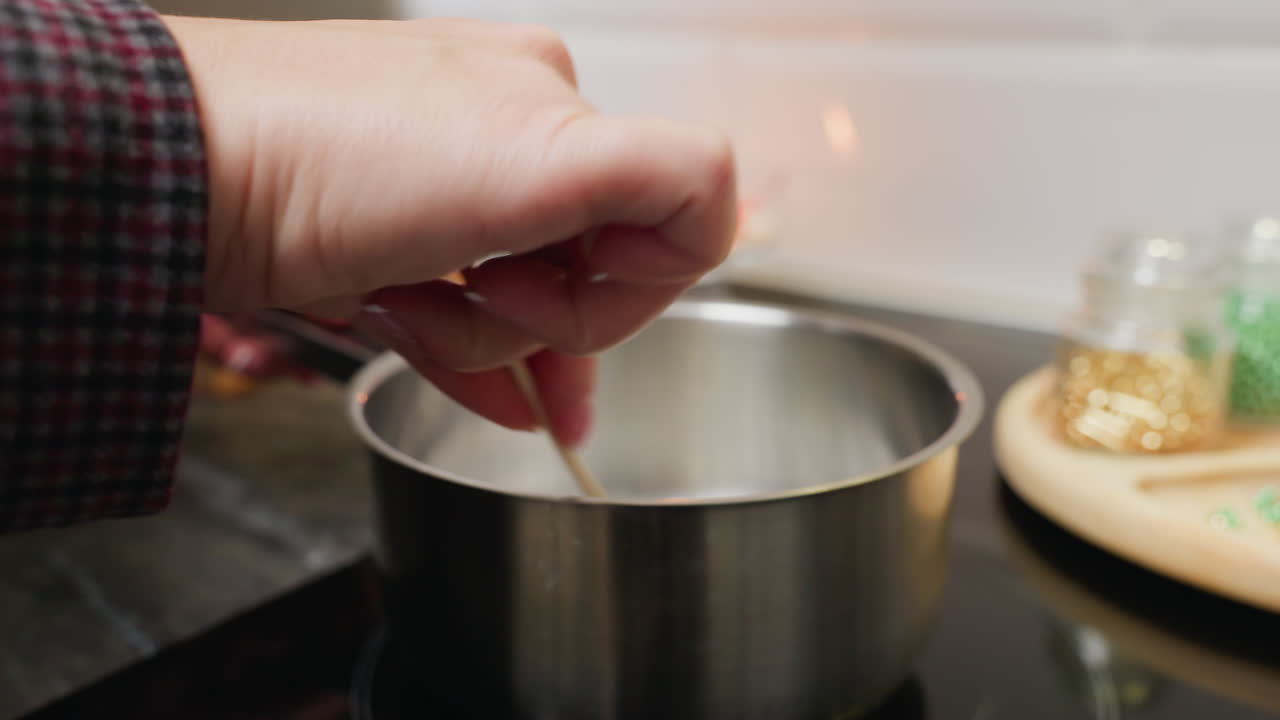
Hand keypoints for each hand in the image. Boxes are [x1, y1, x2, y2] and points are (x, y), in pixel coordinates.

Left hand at [164, 16, 737, 444]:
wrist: (174, 177)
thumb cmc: (328, 160)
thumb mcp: (531, 160)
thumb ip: (664, 174)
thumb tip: (723, 220)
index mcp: (559, 109)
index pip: (669, 225)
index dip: (622, 295)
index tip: (551, 307)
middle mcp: (513, 139)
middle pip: (589, 279)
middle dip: (534, 327)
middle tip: (465, 312)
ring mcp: (448, 189)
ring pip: (521, 307)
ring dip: (477, 341)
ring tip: (403, 318)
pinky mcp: (392, 234)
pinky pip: (465, 314)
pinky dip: (464, 355)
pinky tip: (456, 375)